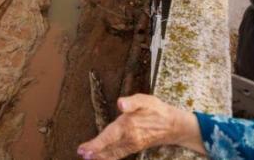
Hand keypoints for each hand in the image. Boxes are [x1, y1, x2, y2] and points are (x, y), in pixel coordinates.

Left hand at [77, 94, 200, 159]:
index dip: (95, 144)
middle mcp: (129, 138)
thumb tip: (121, 104)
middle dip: (94, 152)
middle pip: (108, 147)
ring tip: (88, 157)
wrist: (172, 124)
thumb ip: (132, 102)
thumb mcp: (145, 100)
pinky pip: (119, 154)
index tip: (83, 149)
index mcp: (128, 125)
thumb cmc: (156, 109)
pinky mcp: (134, 147)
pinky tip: (102, 158)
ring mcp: (132, 145)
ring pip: (113, 153)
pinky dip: (109, 157)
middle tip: (81, 154)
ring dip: (100, 156)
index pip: (108, 136)